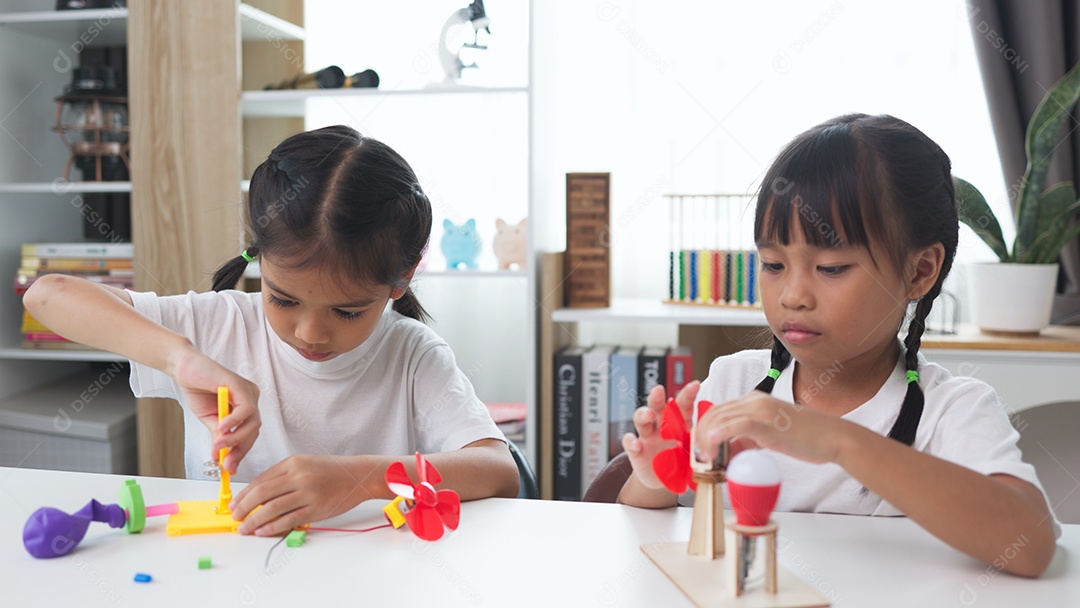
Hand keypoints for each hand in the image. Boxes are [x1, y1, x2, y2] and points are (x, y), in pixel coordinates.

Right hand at [165, 345, 260, 472]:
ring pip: (252, 422)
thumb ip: (218, 436)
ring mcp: (248, 391)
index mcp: (246, 407)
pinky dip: (234, 422)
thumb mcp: (210, 419)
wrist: (185, 369)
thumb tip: (220, 457)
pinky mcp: (240, 385)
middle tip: (226, 463)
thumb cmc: (198, 390)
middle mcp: (251, 398)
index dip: (240, 453)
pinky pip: (245, 408)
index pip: (249, 434)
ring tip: (219, 444)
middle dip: (239, 450)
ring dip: (235, 438)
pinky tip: (220, 428)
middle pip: (254, 431)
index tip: (230, 468)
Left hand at [230, 455, 371, 535]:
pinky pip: (289, 520)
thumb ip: (283, 476)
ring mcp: (308, 493)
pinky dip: (272, 527)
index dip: (243, 494)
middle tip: (236, 516)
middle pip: (262, 493)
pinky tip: (262, 531)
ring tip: (245, 527)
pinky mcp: (316, 509)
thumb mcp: (305, 464)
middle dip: (243, 507)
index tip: (235, 504)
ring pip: (272, 508)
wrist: (357, 475)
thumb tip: (258, 494)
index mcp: (293, 463)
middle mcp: (299, 476)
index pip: (260, 480)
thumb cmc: (331, 471)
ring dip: (254, 520)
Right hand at [622, 381, 699, 489]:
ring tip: (648, 415)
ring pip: (641, 419)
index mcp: (678, 423)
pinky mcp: (636, 451)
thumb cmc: (681, 463)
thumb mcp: (694, 454)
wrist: (662, 481)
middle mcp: (661, 426)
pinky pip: (630, 442)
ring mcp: (647, 437)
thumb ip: (705, 448)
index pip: (682, 405)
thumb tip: (728, 446)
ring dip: (643, 414)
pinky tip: (637, 444)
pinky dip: (632, 442)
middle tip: (659, 390)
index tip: (695, 385)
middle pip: (657, 406)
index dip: (688, 394)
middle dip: (657, 397)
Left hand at [695, 391, 849, 464]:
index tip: (700, 449)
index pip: (718, 411)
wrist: (832, 437)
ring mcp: (760, 409)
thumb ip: (746, 441)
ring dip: (706, 439)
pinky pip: (736, 425)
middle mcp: (754, 400)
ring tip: (706, 459)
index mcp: (754, 401)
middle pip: (714, 413)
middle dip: (700, 436)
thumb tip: (725, 453)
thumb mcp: (768, 437)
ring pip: (720, 418)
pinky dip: (720, 434)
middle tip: (700, 458)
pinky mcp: (767, 421)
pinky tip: (712, 446)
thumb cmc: (805, 438)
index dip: (703, 429)